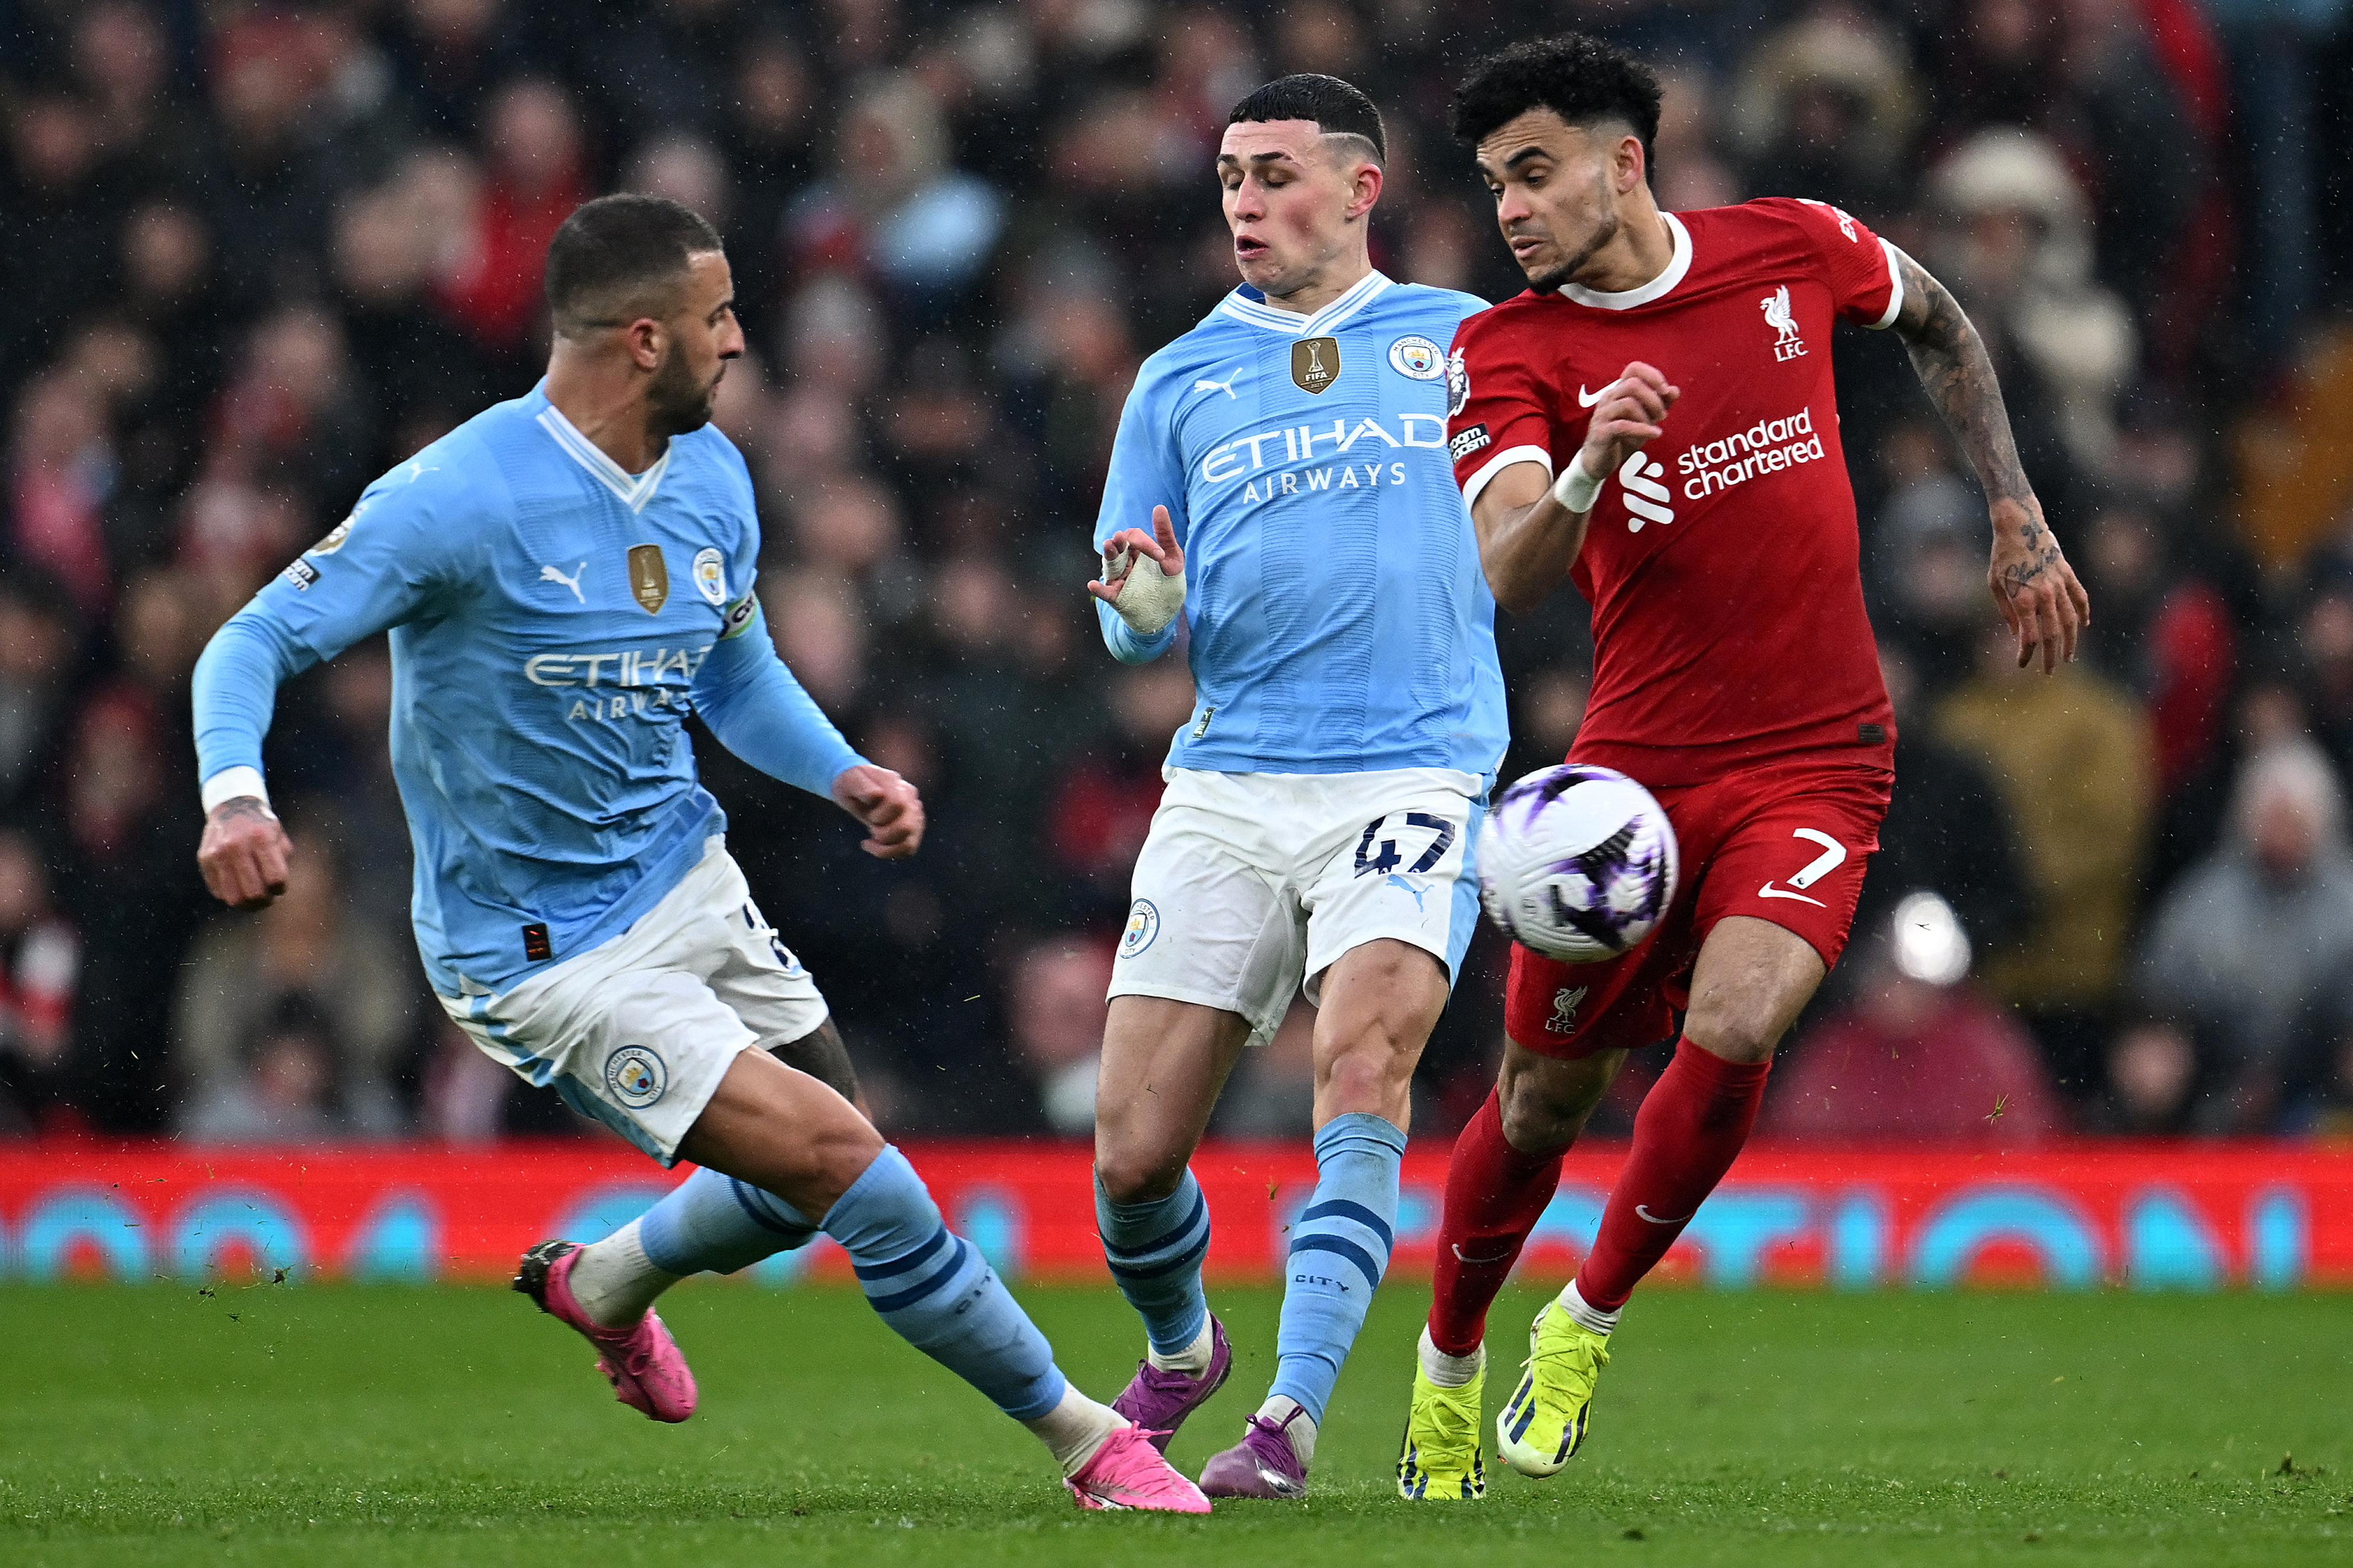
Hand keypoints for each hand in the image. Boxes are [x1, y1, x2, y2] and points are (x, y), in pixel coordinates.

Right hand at [198, 798, 291, 908]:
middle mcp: (237, 845)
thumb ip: (281, 862)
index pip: (275, 878)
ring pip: (233, 897)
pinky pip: (218, 891)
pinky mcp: (204, 859)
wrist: (232, 806)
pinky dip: (230, 894)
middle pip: (254, 893)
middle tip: (267, 898)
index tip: (279, 886)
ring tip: (253, 899)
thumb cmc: (262, 826)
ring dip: (246, 904)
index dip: (280, 888)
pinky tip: (237, 885)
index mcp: (261, 838)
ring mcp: (217, 853)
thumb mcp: (278, 837)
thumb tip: (275, 891)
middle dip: (264, 901)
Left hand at [831, 762, 924, 858]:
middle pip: (907, 827)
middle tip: (870, 827)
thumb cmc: (852, 783)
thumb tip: (877, 795)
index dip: (880, 815)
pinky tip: (875, 846)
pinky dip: (890, 852)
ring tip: (871, 840)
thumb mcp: (850, 780)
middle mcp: (911, 801)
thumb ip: (862, 786)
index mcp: (897, 785)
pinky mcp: (912, 831)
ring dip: (886, 847)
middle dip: (883, 833)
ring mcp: (914, 817)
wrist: (856, 787)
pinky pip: (908, 849)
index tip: (868, 814)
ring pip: (909, 843)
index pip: (898, 804)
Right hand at [1087, 505, 1183, 606]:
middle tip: (1119, 538)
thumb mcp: (1173, 557)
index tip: (1160, 555)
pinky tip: (1093, 585)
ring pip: (1110, 565)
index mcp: (1137, 549)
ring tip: (1108, 546)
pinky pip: (1105, 592)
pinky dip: (1099, 589)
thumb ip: (1165, 534)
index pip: (1133, 537)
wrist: (1167, 610)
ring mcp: (1119, 579)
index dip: (1145, 543)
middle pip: (1117, 547)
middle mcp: (1125, 561)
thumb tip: (1159, 507)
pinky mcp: (1117, 597)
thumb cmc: (1168, 580)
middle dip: (1117, 542)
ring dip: (1108, 555)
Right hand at [1572, 361, 1679, 490]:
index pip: (1633, 368)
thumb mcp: (1645, 419)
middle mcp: (1608, 398)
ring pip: (1628, 404)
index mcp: (1618, 391)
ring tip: (1655, 427)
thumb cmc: (1622, 437)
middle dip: (1653, 399)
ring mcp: (1603, 414)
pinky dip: (1643, 429)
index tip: (1665, 391)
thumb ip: (1659, 404)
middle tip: (1662, 415)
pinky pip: (1623, 426)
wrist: (1598, 462)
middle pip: (1633, 385)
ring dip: (1647, 416)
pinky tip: (1655, 434)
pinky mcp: (1601, 432)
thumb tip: (1674, 390)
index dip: (1652, 375)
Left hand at [1987, 497, 2089, 672]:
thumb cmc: (2002, 556)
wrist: (2020, 526)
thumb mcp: (1994, 584)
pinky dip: (2084, 612)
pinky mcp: (2068, 574)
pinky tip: (2084, 625)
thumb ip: (2006, 611)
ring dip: (2070, 640)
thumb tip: (2016, 633)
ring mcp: (2059, 584)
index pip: (2029, 637)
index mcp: (2023, 599)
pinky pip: (2080, 597)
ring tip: (2067, 656)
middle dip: (2050, 656)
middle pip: (2052, 633)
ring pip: (2070, 619)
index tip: (2022, 664)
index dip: (2026, 654)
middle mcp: (2044, 595)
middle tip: (2049, 671)